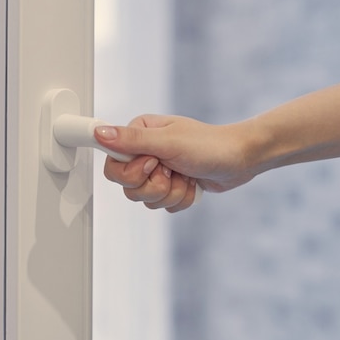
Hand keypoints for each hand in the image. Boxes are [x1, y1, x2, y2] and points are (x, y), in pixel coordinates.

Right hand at [94, 114, 256, 211]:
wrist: (241, 158)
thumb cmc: (210, 145)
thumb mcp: (168, 141)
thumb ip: (132, 140)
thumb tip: (99, 133)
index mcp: (138, 135)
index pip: (112, 166)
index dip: (133, 172)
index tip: (154, 162)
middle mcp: (144, 153)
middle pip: (128, 188)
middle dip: (155, 186)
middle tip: (172, 170)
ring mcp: (158, 171)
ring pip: (146, 200)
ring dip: (171, 193)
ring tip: (186, 176)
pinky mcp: (170, 187)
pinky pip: (163, 206)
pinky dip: (181, 199)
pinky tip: (192, 183)